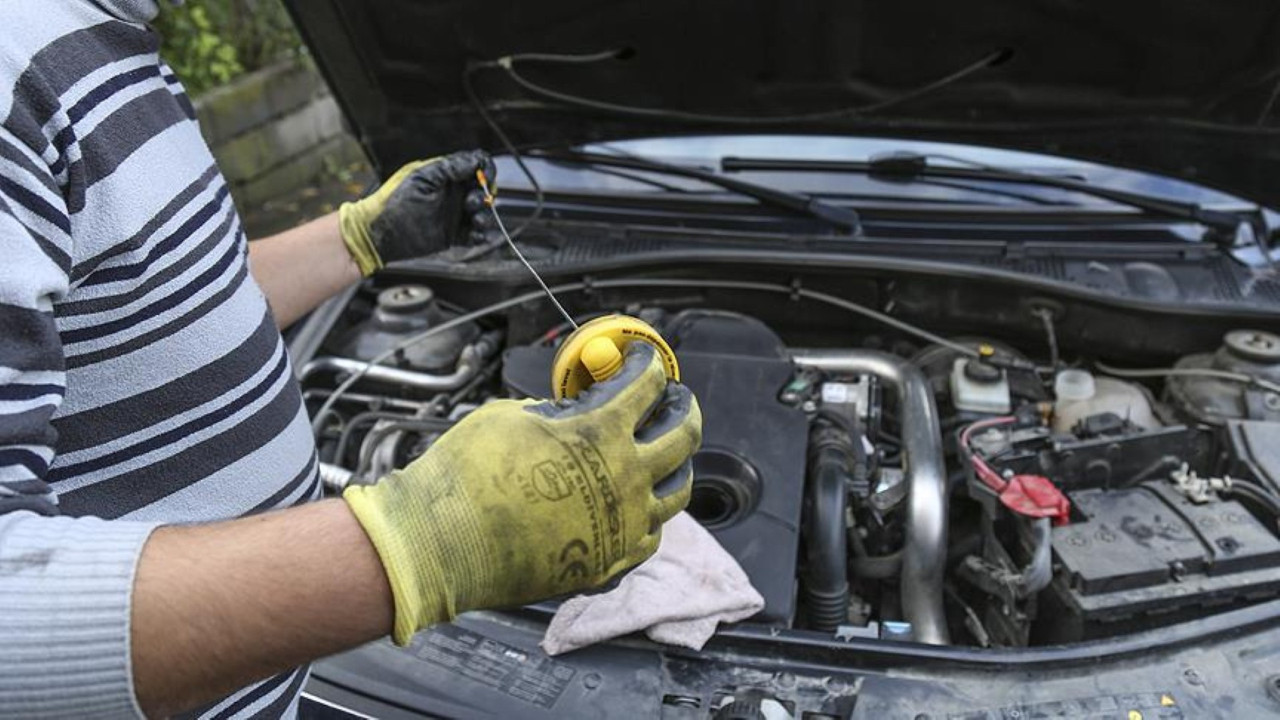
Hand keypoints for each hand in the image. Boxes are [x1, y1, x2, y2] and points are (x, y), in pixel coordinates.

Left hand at [338, 149, 495, 275]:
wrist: (379, 234)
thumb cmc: (391, 203)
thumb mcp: (419, 179)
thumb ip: (447, 169)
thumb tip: (472, 161)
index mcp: (444, 175)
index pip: (475, 166)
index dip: (485, 171)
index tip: (486, 180)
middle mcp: (451, 193)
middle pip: (483, 189)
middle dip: (484, 196)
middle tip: (470, 204)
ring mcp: (453, 214)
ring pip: (482, 212)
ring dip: (484, 216)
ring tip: (475, 221)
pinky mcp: (452, 234)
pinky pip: (474, 234)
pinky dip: (480, 235)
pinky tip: (476, 235)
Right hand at [342, 343, 701, 644]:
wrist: (441, 543)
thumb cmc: (467, 475)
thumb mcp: (512, 416)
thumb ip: (558, 412)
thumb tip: (574, 411)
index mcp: (601, 432)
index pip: (648, 384)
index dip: (648, 364)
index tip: (645, 360)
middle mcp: (626, 478)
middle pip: (684, 435)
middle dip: (684, 408)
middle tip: (675, 400)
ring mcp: (623, 525)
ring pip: (677, 491)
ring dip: (676, 464)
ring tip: (666, 455)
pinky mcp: (609, 563)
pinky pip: (650, 536)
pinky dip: (650, 514)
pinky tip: (638, 505)